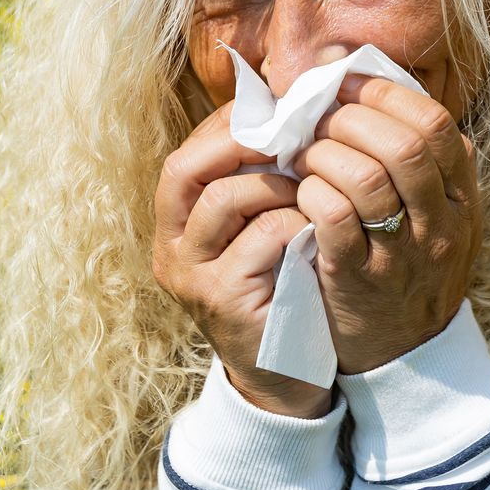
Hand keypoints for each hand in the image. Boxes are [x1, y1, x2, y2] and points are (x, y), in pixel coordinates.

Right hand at [152, 102, 335, 418]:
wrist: (285, 376)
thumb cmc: (279, 288)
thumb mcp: (257, 231)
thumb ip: (257, 184)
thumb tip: (284, 113)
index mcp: (174, 226)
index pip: (185, 157)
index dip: (228, 128)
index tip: (276, 113)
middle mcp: (172, 250)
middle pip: (184, 169)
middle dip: (239, 143)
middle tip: (289, 135)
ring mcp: (193, 277)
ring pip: (223, 198)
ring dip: (275, 183)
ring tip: (309, 187)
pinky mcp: (225, 299)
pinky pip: (262, 236)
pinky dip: (295, 221)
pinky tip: (317, 228)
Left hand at [296, 73, 482, 373]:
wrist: (407, 356)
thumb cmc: (412, 269)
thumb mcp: (441, 218)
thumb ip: (430, 162)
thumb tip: (393, 87)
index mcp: (460, 199)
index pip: (434, 125)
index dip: (384, 93)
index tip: (345, 82)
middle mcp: (438, 225)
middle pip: (402, 146)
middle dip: (349, 118)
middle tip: (315, 116)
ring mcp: (400, 255)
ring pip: (364, 178)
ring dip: (322, 153)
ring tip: (301, 153)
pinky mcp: (357, 281)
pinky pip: (332, 220)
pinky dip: (310, 194)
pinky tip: (299, 192)